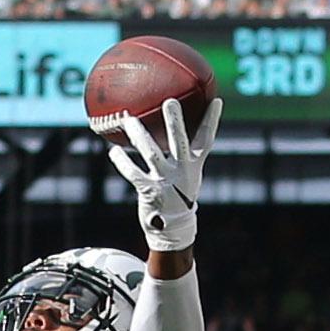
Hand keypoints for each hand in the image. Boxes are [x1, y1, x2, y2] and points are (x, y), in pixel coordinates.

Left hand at [109, 96, 218, 253]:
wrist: (172, 229)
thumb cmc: (178, 195)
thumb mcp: (188, 174)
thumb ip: (184, 154)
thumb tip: (179, 132)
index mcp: (194, 165)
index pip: (206, 140)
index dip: (211, 121)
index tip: (216, 100)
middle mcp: (181, 170)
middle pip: (179, 142)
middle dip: (175, 122)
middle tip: (170, 101)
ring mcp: (165, 180)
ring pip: (151, 154)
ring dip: (139, 136)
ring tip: (129, 120)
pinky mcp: (149, 191)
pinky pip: (133, 173)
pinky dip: (123, 162)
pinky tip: (113, 152)